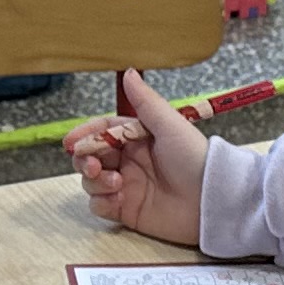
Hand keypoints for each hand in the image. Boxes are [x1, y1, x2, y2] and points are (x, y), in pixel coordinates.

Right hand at [67, 68, 207, 243]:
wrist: (212, 199)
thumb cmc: (195, 159)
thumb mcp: (170, 125)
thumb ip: (145, 102)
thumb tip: (128, 72)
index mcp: (137, 139)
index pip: (102, 132)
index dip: (85, 135)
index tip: (71, 141)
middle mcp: (129, 161)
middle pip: (91, 157)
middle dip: (85, 159)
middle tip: (93, 165)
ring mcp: (127, 186)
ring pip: (92, 181)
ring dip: (94, 181)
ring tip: (116, 183)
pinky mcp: (127, 211)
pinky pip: (100, 206)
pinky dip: (101, 202)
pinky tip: (116, 200)